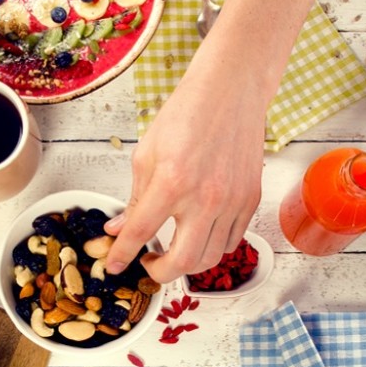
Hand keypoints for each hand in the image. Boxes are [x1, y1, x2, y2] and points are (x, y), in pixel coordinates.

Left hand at [104, 45, 267, 282]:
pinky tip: (199, 235)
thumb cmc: (185, 115)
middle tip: (149, 264)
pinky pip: (232, 241)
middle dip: (159, 273)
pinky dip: (212, 247)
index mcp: (170, 183)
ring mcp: (232, 202)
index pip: (140, 234)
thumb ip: (135, 198)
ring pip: (210, 258)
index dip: (122, 255)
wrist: (229, 93)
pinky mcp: (250, 200)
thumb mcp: (146, 154)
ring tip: (174, 250)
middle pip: (182, 263)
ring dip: (188, 263)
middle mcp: (205, 199)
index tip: (116, 264)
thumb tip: (119, 229)